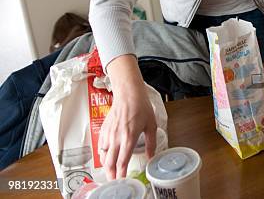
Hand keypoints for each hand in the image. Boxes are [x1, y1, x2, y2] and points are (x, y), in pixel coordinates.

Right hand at [99, 55, 156, 179]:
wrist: (128, 94)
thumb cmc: (141, 107)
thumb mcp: (151, 125)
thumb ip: (151, 143)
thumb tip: (151, 156)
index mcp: (129, 137)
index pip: (122, 161)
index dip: (121, 174)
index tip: (122, 181)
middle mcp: (116, 137)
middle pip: (110, 162)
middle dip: (111, 174)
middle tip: (114, 181)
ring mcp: (108, 134)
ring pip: (103, 155)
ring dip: (106, 165)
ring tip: (111, 171)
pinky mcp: (104, 129)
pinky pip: (101, 146)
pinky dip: (103, 154)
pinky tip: (107, 156)